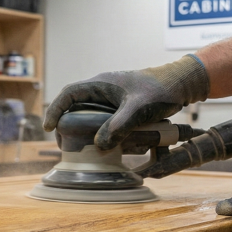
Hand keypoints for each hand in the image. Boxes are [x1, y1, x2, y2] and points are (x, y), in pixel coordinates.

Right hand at [43, 55, 208, 149]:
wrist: (181, 83)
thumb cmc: (160, 89)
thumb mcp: (138, 108)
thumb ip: (119, 126)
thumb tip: (99, 145)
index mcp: (101, 83)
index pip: (69, 94)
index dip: (56, 110)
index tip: (49, 127)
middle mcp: (103, 89)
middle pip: (75, 106)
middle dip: (66, 124)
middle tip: (62, 143)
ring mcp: (112, 98)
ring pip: (89, 114)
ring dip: (82, 129)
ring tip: (79, 147)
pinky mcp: (122, 106)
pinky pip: (103, 118)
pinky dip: (99, 131)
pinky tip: (103, 145)